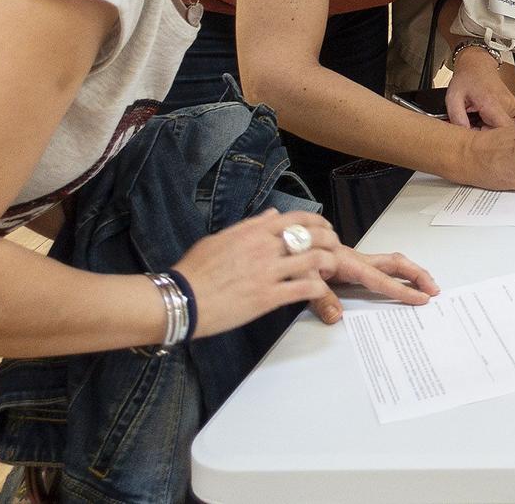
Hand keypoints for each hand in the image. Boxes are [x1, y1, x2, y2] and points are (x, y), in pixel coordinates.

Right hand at [170, 208, 337, 338]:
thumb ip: (249, 226)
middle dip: (330, 240)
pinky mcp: (268, 297)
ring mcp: (268, 272)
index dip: (318, 221)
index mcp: (253, 232)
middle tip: (334, 247)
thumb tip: (271, 214)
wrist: (180, 299)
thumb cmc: (194, 271)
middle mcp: (264, 247)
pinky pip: (303, 289)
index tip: (325, 227)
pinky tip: (319, 289)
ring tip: (330, 269)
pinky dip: (317, 288)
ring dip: (328, 263)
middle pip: (312, 236)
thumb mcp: (219, 239)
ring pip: (314, 260)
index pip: (297, 218)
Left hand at [306, 245, 439, 323]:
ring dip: (411, 272)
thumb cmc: (294, 255)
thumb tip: (337, 316)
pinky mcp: (352, 263)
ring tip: (426, 285)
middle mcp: (357, 260)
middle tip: (434, 289)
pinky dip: (399, 272)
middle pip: (396, 264)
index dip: (402, 289)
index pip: (381, 280)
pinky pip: (383, 266)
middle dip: (418, 275)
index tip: (421, 298)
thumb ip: (320, 297)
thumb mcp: (303, 277)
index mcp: (349, 263)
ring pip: (392, 263)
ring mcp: (357, 261)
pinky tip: (403, 279)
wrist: (286, 241)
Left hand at [444, 45, 514, 127]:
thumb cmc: (467, 78)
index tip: (474, 132)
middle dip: (485, 134)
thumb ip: (457, 118)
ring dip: (488, 127)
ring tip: (477, 116)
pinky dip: (493, 123)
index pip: (501, 131)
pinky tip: (484, 115)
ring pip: (503, 129)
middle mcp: (506, 104)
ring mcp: (513, 106)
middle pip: (501, 133)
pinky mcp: (514, 107)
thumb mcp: (453, 97)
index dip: (488, 140)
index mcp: (492, 102)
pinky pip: (505, 123)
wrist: (478, 65)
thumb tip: (463, 135)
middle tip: (472, 123)